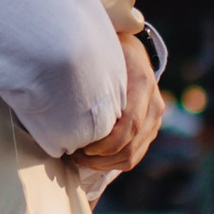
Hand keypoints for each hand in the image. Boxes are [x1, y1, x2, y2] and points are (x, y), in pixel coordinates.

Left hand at [58, 29, 163, 189]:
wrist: (133, 51)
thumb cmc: (110, 50)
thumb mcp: (101, 49)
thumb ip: (90, 63)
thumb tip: (58, 79)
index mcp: (142, 83)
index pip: (129, 126)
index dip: (104, 144)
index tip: (79, 146)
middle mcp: (154, 103)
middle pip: (130, 147)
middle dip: (99, 158)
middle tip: (73, 155)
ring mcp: (155, 118)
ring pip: (132, 156)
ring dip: (103, 164)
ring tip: (79, 158)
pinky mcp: (151, 129)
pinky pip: (134, 156)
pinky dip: (112, 163)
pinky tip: (91, 158)